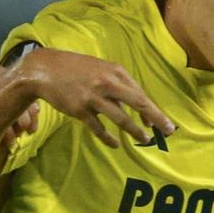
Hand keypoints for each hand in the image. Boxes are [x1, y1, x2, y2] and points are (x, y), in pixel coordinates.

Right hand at [10, 48, 173, 146]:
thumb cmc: (76, 68)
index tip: (162, 122)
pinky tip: (116, 144)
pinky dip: (108, 138)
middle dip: (156, 118)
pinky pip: (99, 128)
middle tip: (168, 131)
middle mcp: (107, 83)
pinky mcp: (80, 110)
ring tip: (145, 140)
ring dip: (135, 131)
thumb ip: (117, 83)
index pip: (139, 93)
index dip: (152, 110)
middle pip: (138, 103)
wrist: (45, 69)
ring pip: (121, 118)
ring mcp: (93, 98)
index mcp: (114, 71)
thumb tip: (133, 104)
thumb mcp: (100, 68)